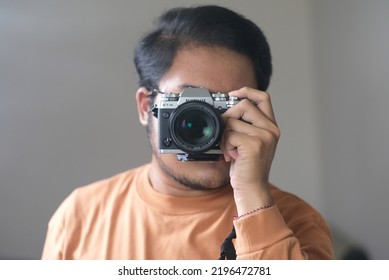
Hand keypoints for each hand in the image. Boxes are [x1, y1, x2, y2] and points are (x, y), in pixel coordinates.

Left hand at [221, 87, 279, 215]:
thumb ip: (245, 126)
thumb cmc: (247, 167)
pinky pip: (229, 134)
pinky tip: (230, 156)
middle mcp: (271, 129)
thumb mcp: (249, 143)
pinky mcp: (254, 145)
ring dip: (224, 136)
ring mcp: (264, 136)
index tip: (233, 94)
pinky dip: (224, 145)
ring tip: (230, 150)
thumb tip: (227, 110)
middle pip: (244, 105)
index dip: (247, 91)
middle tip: (225, 134)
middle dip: (228, 117)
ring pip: (232, 121)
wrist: (252, 189)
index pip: (263, 97)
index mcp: (271, 127)